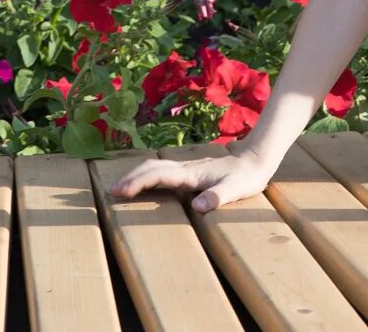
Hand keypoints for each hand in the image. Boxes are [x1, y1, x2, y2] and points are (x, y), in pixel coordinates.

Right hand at [106, 149, 275, 214]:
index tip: (120, 191)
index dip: (138, 182)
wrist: (256, 160)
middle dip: (130, 178)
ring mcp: (187, 168)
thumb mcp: (236, 190)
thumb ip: (217, 197)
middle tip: (111, 191)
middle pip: (151, 168)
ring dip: (136, 174)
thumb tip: (197, 207)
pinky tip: (144, 182)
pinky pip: (162, 170)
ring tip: (121, 187)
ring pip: (155, 166)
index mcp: (191, 174)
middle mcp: (185, 168)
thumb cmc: (246, 177)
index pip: (158, 176)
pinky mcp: (190, 170)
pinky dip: (147, 174)